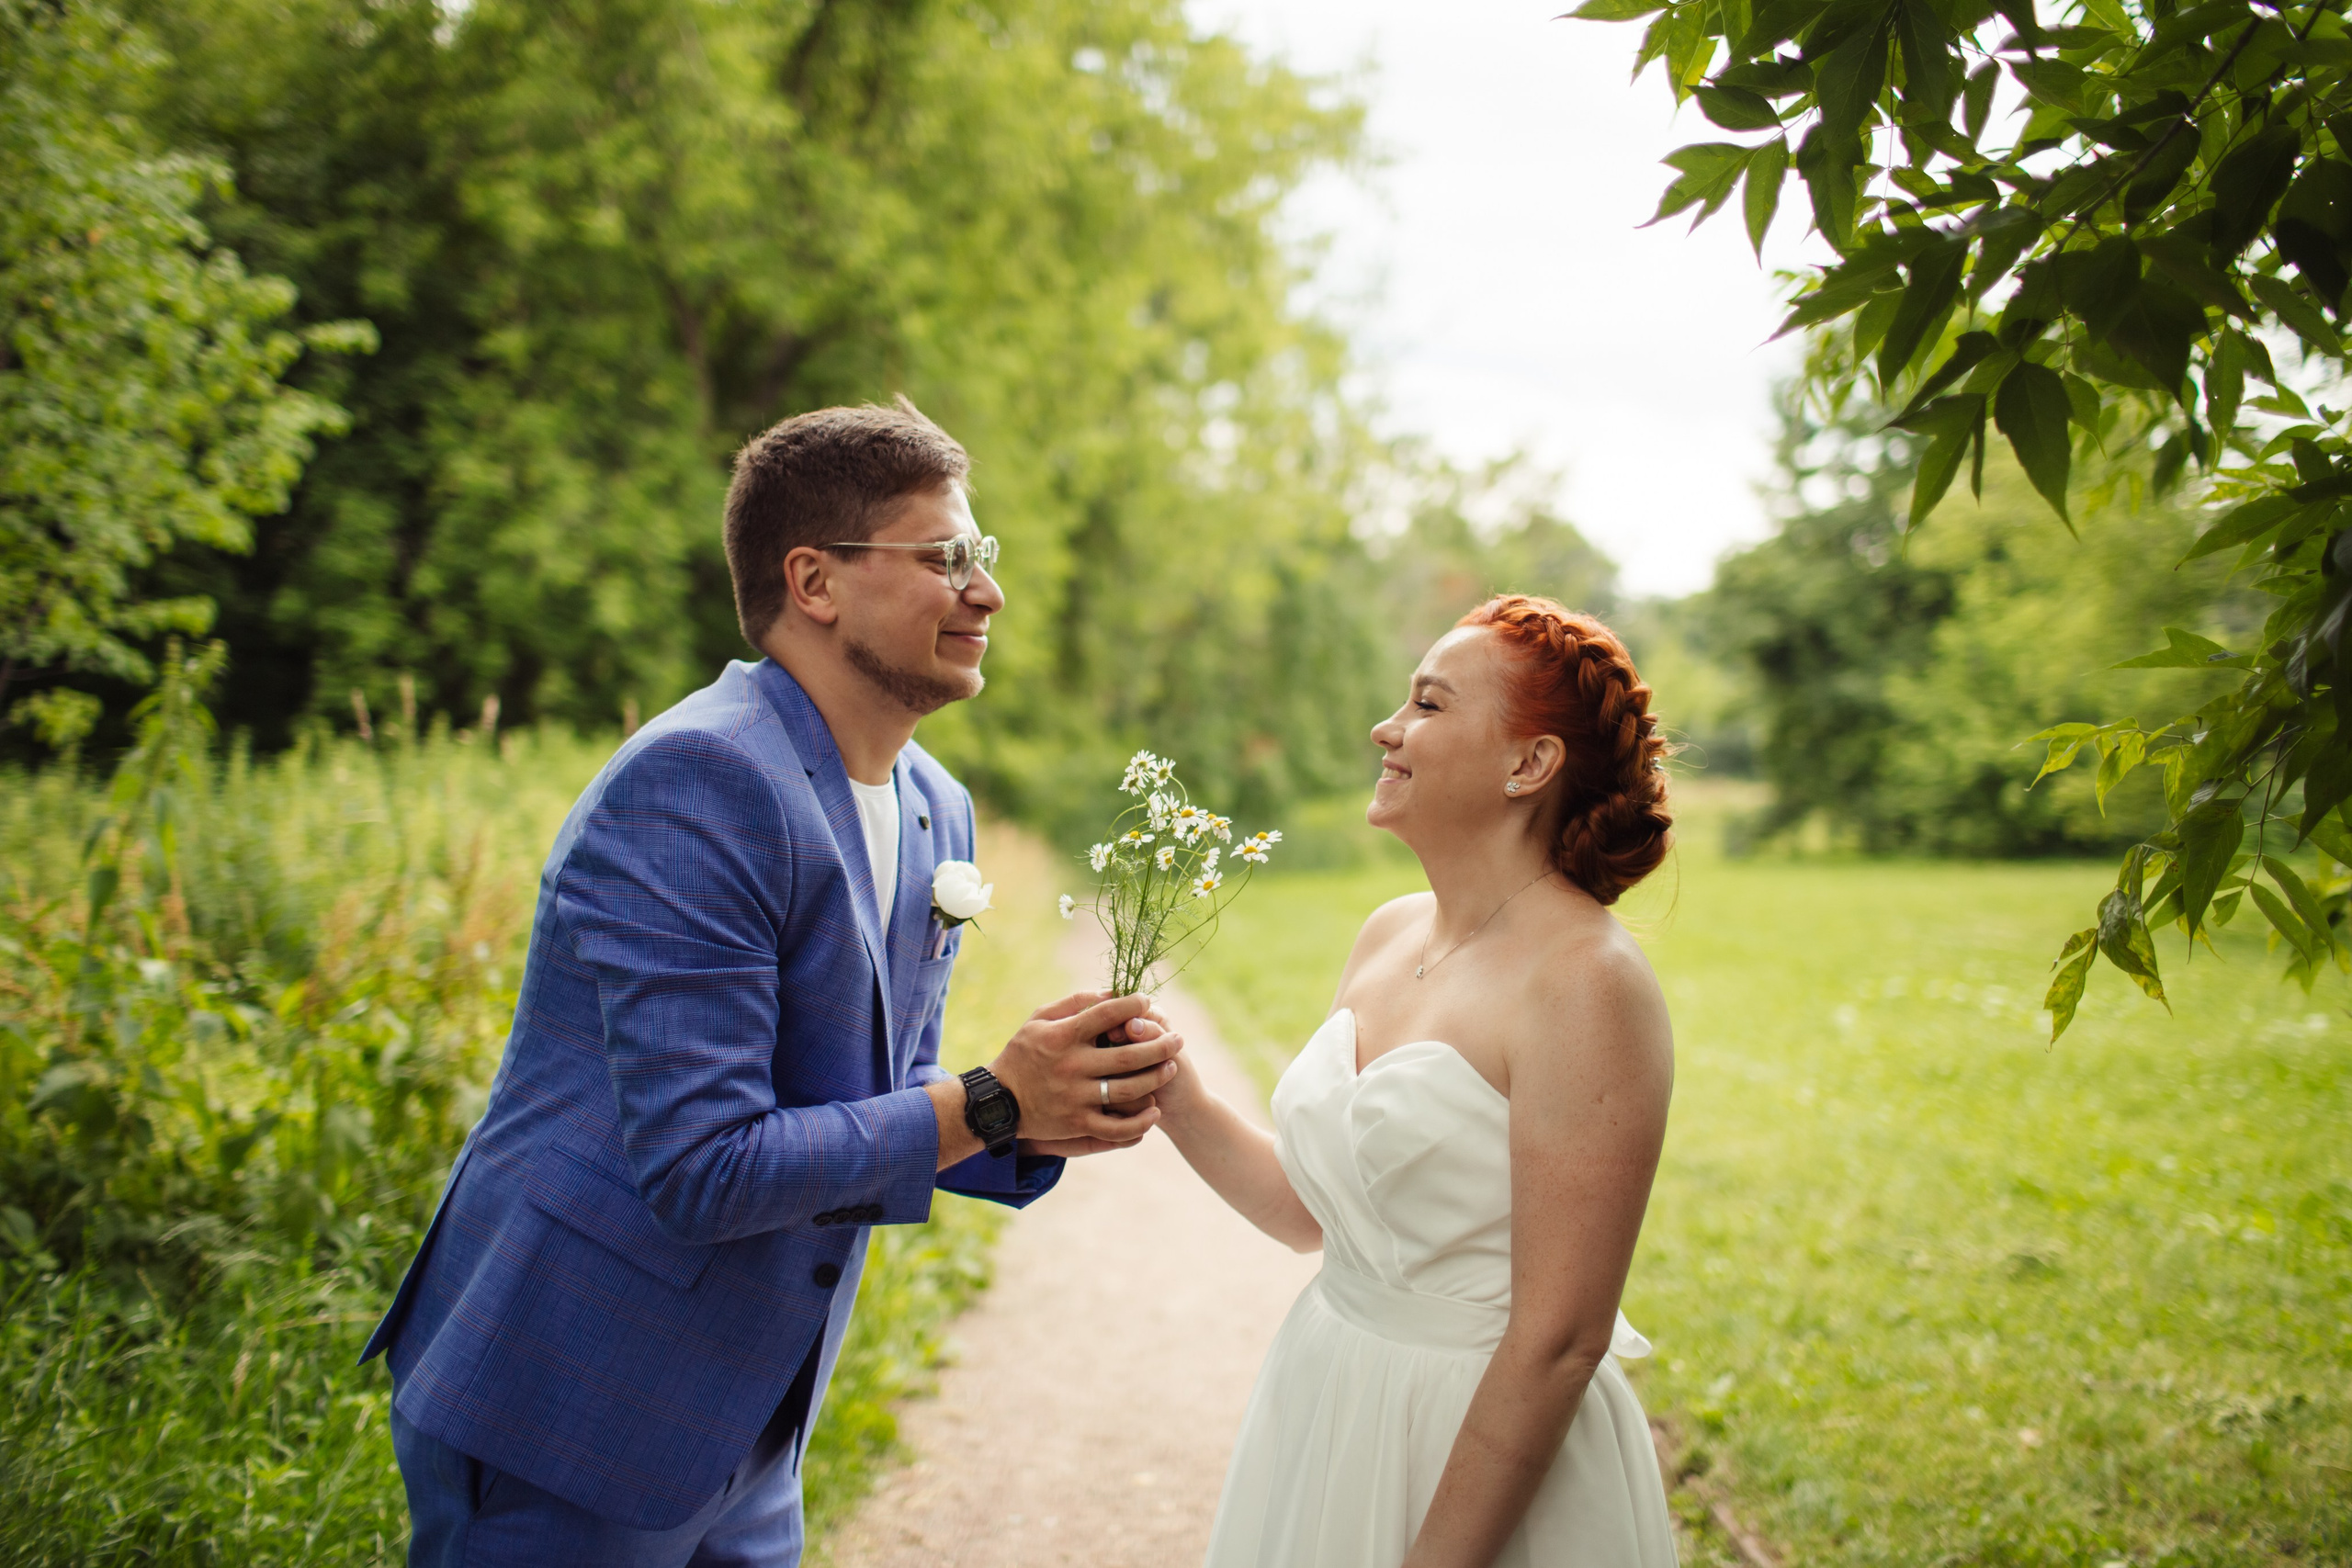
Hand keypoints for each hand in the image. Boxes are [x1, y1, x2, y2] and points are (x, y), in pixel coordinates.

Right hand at [989, 990, 1182, 1146]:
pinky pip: (1116, 1127)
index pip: (1107, 1014)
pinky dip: (1140, 1122)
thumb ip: (1075, 1003)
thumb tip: (1113, 992)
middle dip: (1160, 1045)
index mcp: (1063, 1036)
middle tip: (1179, 1039)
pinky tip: (1154, 1111)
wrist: (998, 1102)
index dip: (1133, 1005)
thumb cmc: (1023, 1053)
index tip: (1147, 1002)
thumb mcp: (1040, 1019)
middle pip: (1128, 1055)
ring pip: (1128, 1090)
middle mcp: (1071, 1066)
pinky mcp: (1077, 1124)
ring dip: (1156, 1079)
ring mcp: (1075, 1097)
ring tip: (1171, 1068)